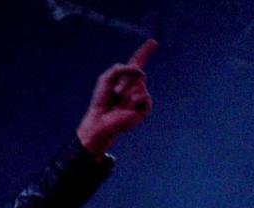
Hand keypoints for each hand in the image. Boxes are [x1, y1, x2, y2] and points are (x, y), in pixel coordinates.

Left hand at [77, 39, 157, 157]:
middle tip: (115, 93)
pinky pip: (145, 98)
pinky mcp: (142, 109)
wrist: (100, 120)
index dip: (144, 53)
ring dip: (127, 92)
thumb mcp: (107, 78)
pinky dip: (137, 100)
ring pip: (140, 85)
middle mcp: (133, 87)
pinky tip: (129, 107)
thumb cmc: (101, 100)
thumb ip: (121, 69)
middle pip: (139, 74)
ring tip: (118, 103)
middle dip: (133, 78)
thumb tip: (141, 73)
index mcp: (124, 80)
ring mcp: (138, 98)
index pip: (136, 63)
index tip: (153, 42)